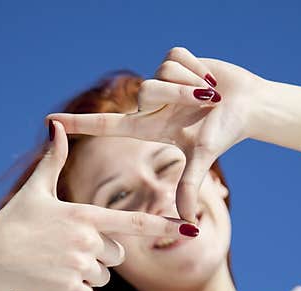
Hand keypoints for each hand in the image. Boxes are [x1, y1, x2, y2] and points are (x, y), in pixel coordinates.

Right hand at [0, 120, 198, 290]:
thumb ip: (52, 161)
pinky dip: (71, 290)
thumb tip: (56, 126)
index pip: (133, 222)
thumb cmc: (12, 222)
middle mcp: (86, 240)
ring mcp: (78, 266)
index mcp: (83, 215)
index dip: (164, 225)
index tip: (191, 227)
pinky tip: (49, 278)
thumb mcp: (34, 191)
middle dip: (100, 254)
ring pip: (102, 276)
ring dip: (86, 274)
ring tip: (55, 263)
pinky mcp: (69, 288)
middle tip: (67, 249)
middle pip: (116, 254)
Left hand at [46, 47, 259, 222]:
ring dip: (190, 83)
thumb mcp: (202, 158)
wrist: (250, 106)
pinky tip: (208, 77)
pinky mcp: (175, 59)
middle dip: (179, 95)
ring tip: (209, 93)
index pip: (106, 125)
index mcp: (150, 126)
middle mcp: (152, 104)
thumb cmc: (225, 133)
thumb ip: (189, 187)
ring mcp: (162, 81)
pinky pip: (175, 56)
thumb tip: (187, 223)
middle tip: (205, 103)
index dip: (80, 125)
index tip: (50, 122)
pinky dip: (197, 66)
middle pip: (145, 91)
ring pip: (160, 74)